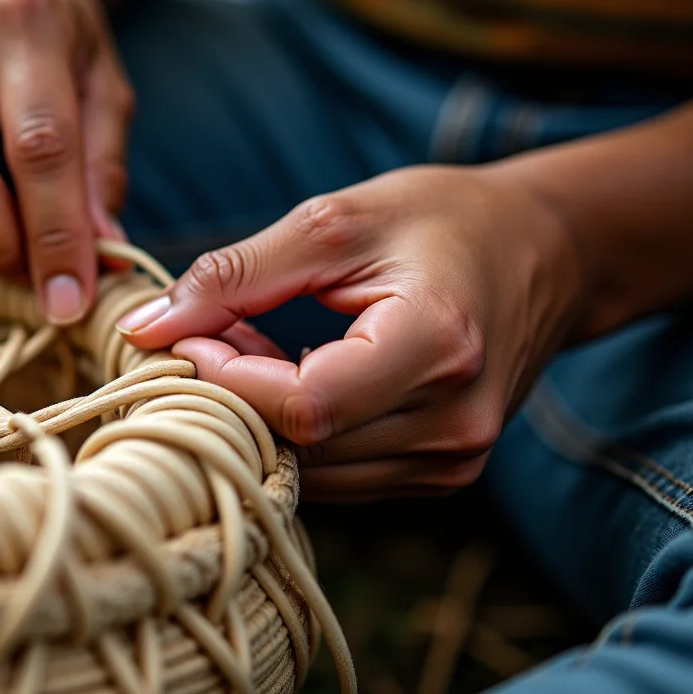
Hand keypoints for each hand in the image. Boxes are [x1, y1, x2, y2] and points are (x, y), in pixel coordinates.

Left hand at [116, 166, 583, 501]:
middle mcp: (454, 422)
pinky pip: (339, 473)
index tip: (191, 335)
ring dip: (260, 417)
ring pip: (312, 471)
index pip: (303, 404)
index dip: (229, 379)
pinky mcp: (443, 473)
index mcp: (438, 345)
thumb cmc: (445, 220)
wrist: (546, 252)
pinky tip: (289, 372)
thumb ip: (237, 273)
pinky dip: (296, 432)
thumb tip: (146, 329)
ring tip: (250, 344)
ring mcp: (454, 460)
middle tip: (207, 334)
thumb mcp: (336, 220)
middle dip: (232, 396)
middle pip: (302, 445)